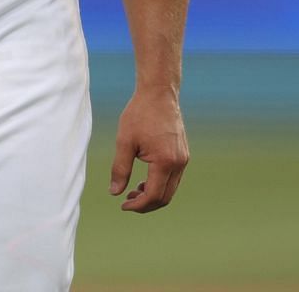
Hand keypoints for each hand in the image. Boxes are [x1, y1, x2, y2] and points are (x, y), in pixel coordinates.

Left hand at [108, 87, 187, 212]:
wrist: (159, 93)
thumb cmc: (140, 114)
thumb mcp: (124, 142)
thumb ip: (120, 170)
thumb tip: (115, 193)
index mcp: (164, 161)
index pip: (153, 195)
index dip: (137, 205)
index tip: (122, 204)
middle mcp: (178, 162)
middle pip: (165, 197)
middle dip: (146, 204)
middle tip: (127, 200)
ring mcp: (183, 158)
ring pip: (171, 189)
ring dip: (153, 195)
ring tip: (134, 190)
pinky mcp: (183, 154)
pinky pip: (174, 178)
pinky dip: (160, 185)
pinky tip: (145, 179)